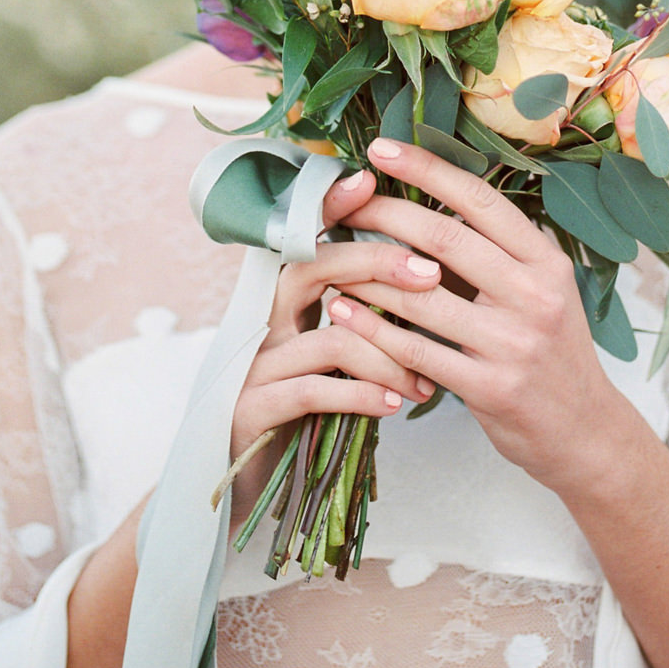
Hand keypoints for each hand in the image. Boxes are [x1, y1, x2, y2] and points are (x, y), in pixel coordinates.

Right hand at [227, 166, 437, 524]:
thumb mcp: (327, 361)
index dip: (330, 207)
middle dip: (374, 264)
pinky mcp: (252, 411)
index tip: (370, 181)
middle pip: (312, 270)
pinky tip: (393, 406)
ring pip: (327, 338)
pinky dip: (359, 395)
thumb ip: (358, 319)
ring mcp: (254, 367)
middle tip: (431, 276)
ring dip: (386, 354)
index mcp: (283, 304)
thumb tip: (422, 282)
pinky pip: (312, 392)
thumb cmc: (299, 415)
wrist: (237, 486)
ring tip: (425, 382)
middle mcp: (263, 324)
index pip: (306, 240)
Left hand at [327, 136, 624, 498]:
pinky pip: (416, 349)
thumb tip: (425, 199)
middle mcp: (535, 295)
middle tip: (342, 202)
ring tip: (330, 254)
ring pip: (422, 295)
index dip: (426, 169)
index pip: (479, 200)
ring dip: (366, 273)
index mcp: (546, 261)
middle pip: (444, 238)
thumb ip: (494, 253)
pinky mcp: (490, 388)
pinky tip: (341, 311)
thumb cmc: (548, 350)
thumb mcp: (541, 291)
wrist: (586, 435)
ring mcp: (514, 343)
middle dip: (384, 213)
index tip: (381, 148)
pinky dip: (372, 327)